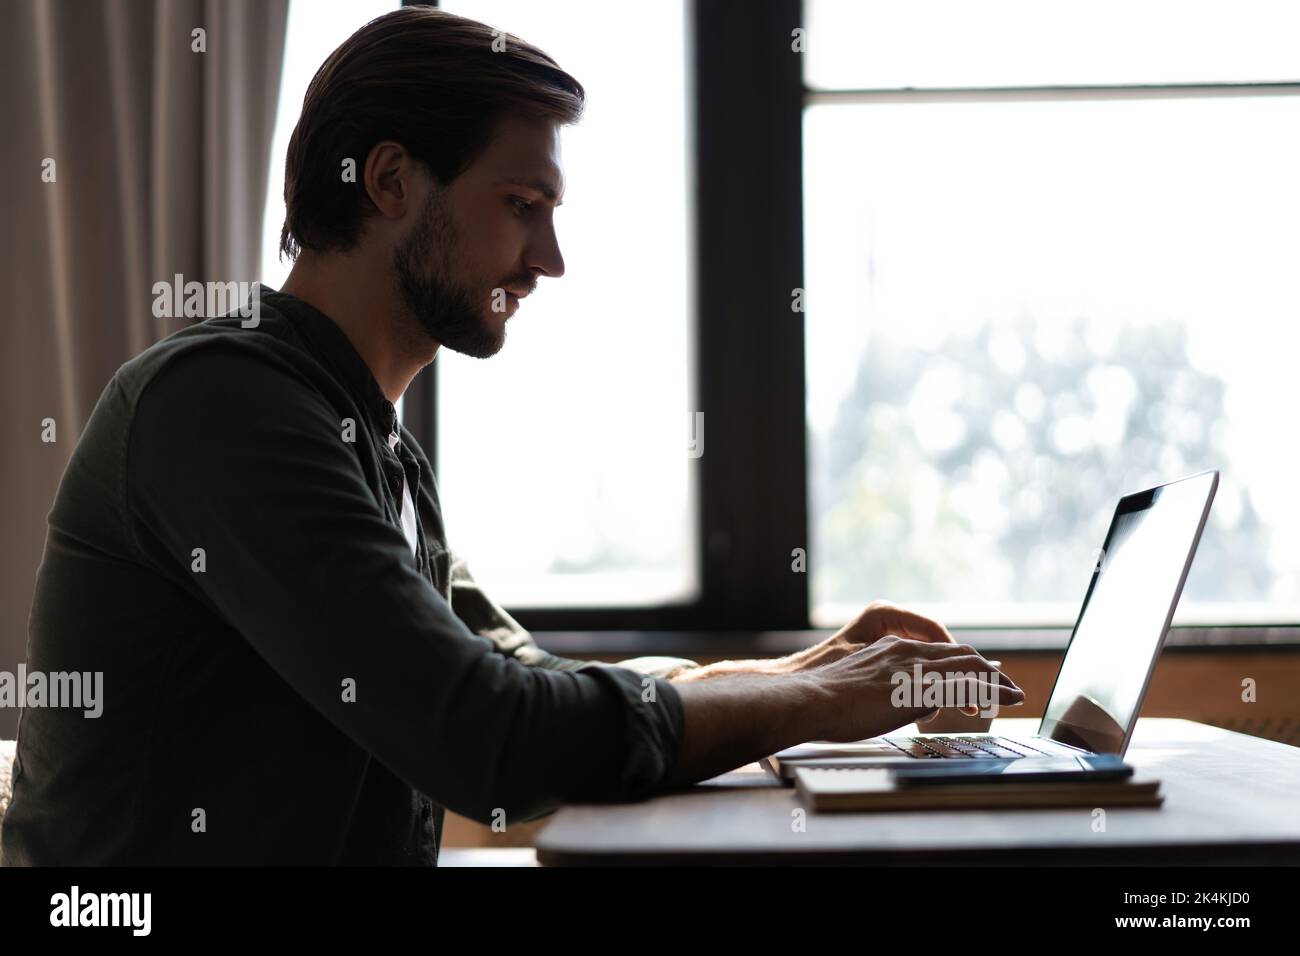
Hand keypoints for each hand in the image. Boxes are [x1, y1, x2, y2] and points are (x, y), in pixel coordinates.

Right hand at [783, 600, 994, 720]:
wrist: (809, 699)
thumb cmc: (824, 702)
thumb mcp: (862, 688)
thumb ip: (889, 691)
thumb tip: (916, 706)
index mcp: (890, 650)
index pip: (937, 651)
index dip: (963, 663)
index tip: (977, 677)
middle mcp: (906, 653)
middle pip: (961, 654)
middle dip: (987, 670)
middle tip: (1005, 686)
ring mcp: (914, 669)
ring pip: (969, 666)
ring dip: (997, 681)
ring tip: (1014, 694)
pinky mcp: (919, 688)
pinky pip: (966, 686)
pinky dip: (992, 691)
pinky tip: (1004, 701)